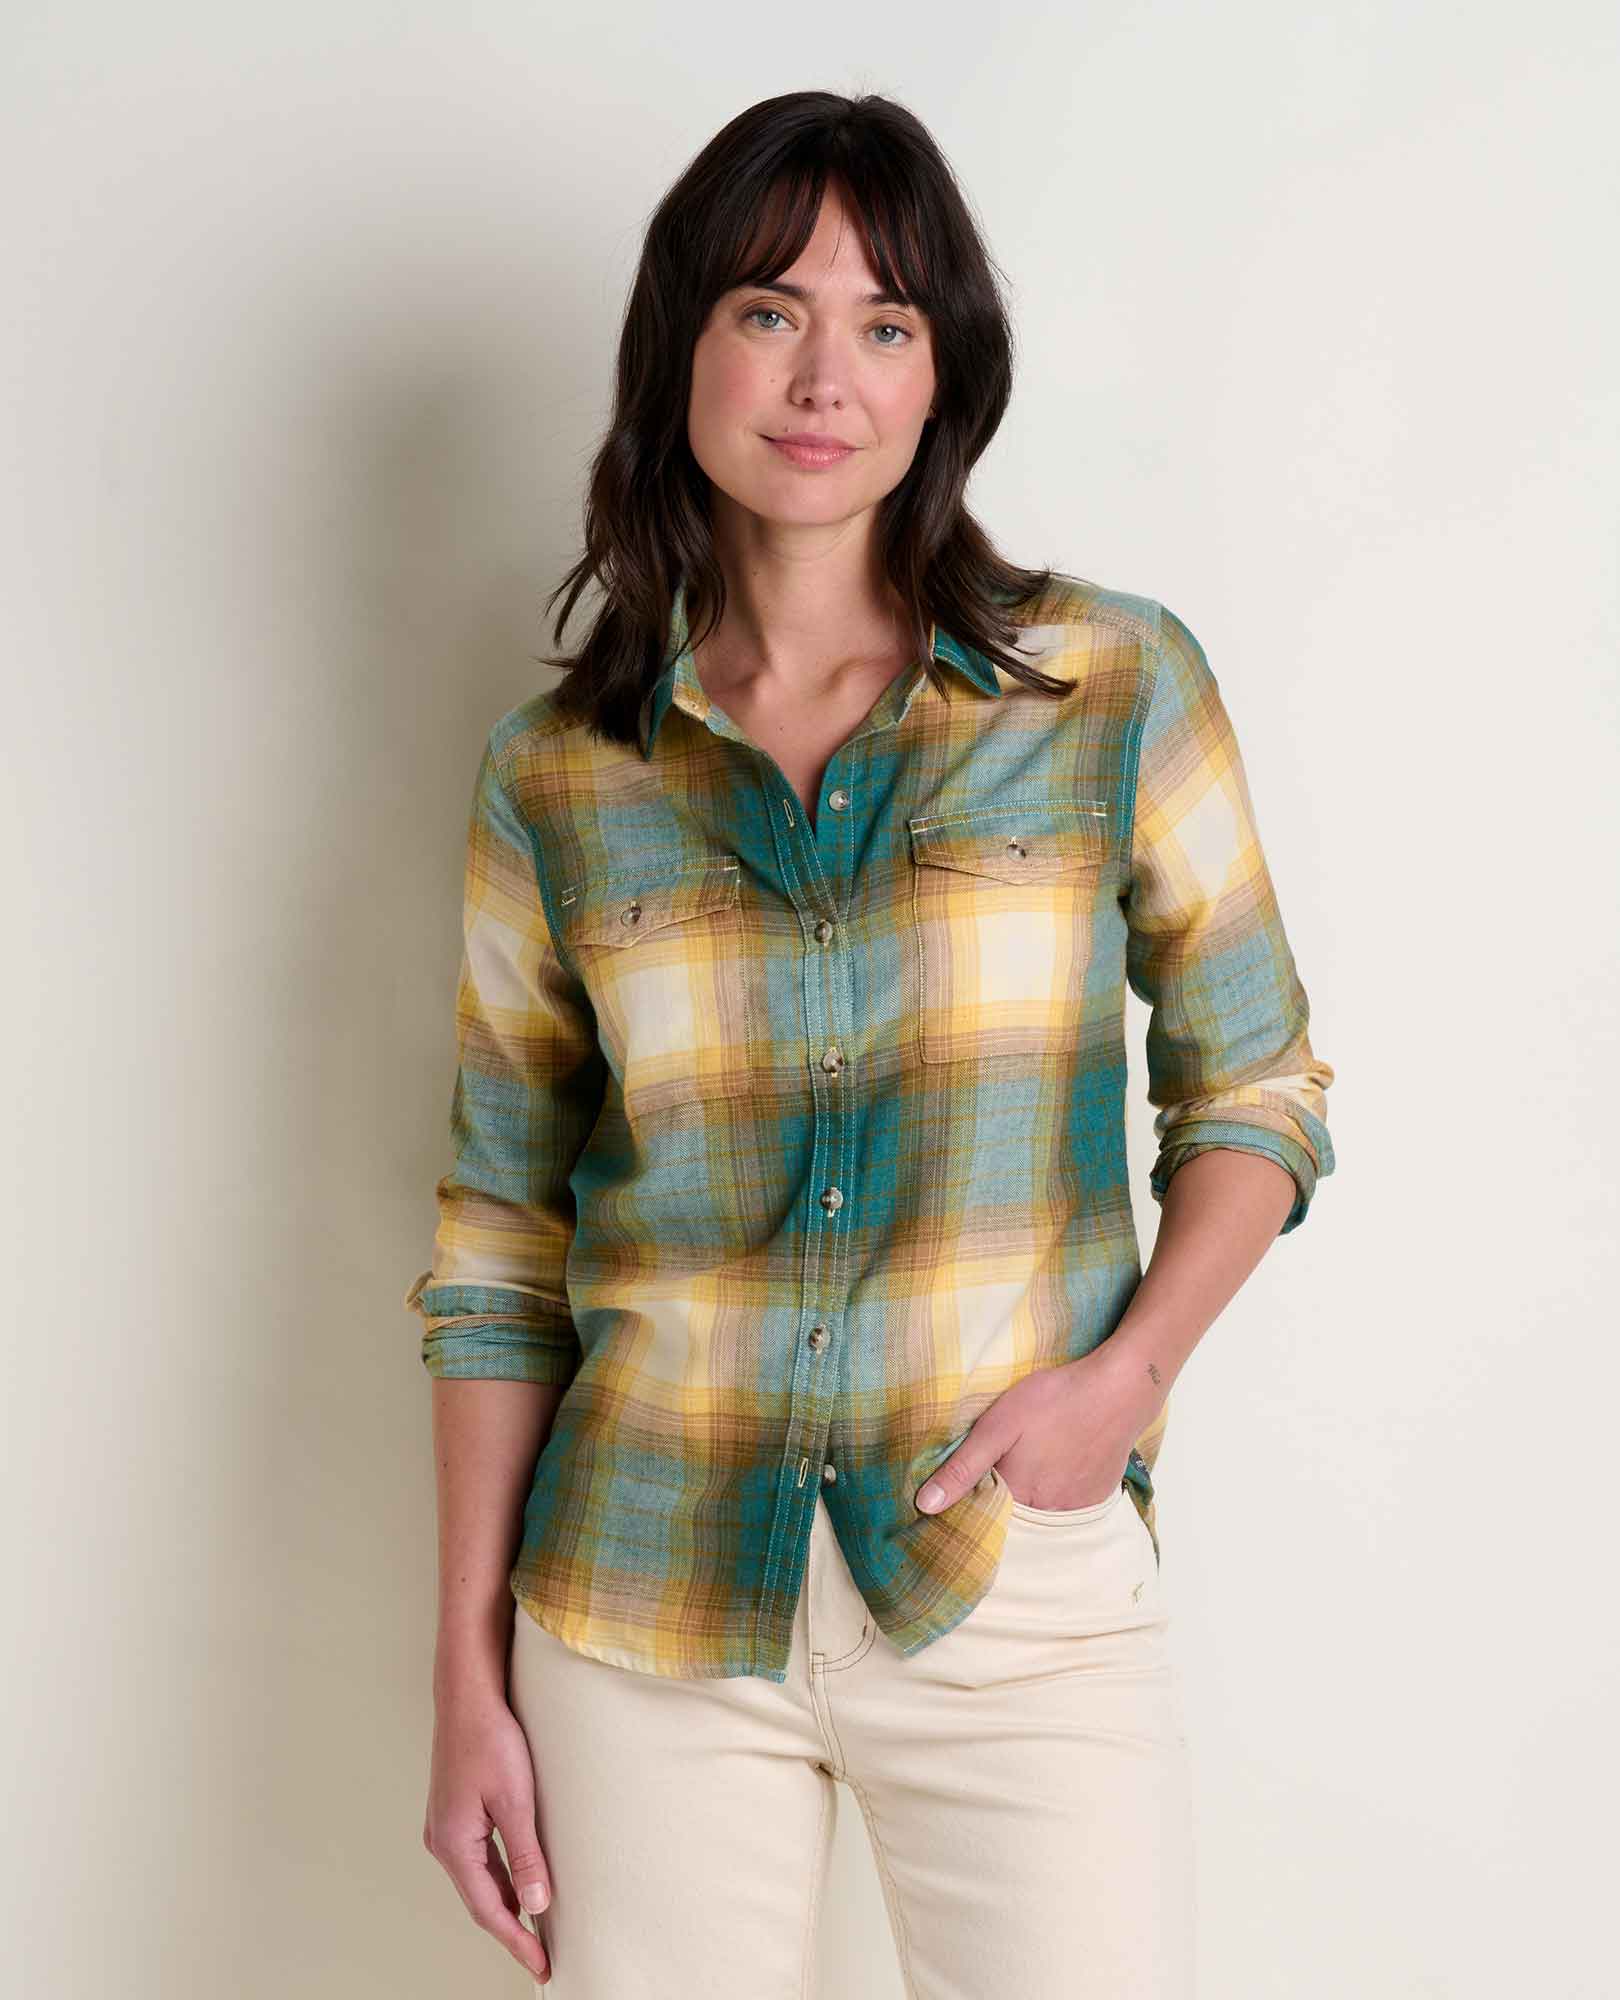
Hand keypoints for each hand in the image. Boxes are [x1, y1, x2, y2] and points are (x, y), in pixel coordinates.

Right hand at [423, 1688, 554, 1984]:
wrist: (467, 1696)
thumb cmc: (491, 1740)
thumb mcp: (516, 1801)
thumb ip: (526, 1856)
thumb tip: (537, 1905)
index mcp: (454, 1845)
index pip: (489, 1910)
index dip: (517, 1940)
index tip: (543, 1966)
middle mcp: (442, 1842)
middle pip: (481, 1900)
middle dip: (511, 1928)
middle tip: (542, 1954)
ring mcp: (445, 1827)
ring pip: (479, 1879)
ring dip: (506, 1903)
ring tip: (535, 1926)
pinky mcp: (453, 1813)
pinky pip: (477, 1858)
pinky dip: (499, 1877)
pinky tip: (519, 1881)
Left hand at [915, 1349, 1147, 1514]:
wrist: (1120, 1390)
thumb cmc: (1056, 1400)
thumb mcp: (998, 1425)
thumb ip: (963, 1467)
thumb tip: (924, 1505)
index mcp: (1017, 1498)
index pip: (983, 1518)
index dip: (970, 1504)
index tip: (964, 1489)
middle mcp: (1047, 1514)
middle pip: (1013, 1518)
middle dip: (1000, 1501)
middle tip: (1001, 1466)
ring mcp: (1076, 1508)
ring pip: (1040, 1513)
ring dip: (1030, 1497)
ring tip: (1029, 1464)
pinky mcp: (1097, 1498)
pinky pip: (1067, 1506)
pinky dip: (1056, 1493)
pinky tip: (1055, 1465)